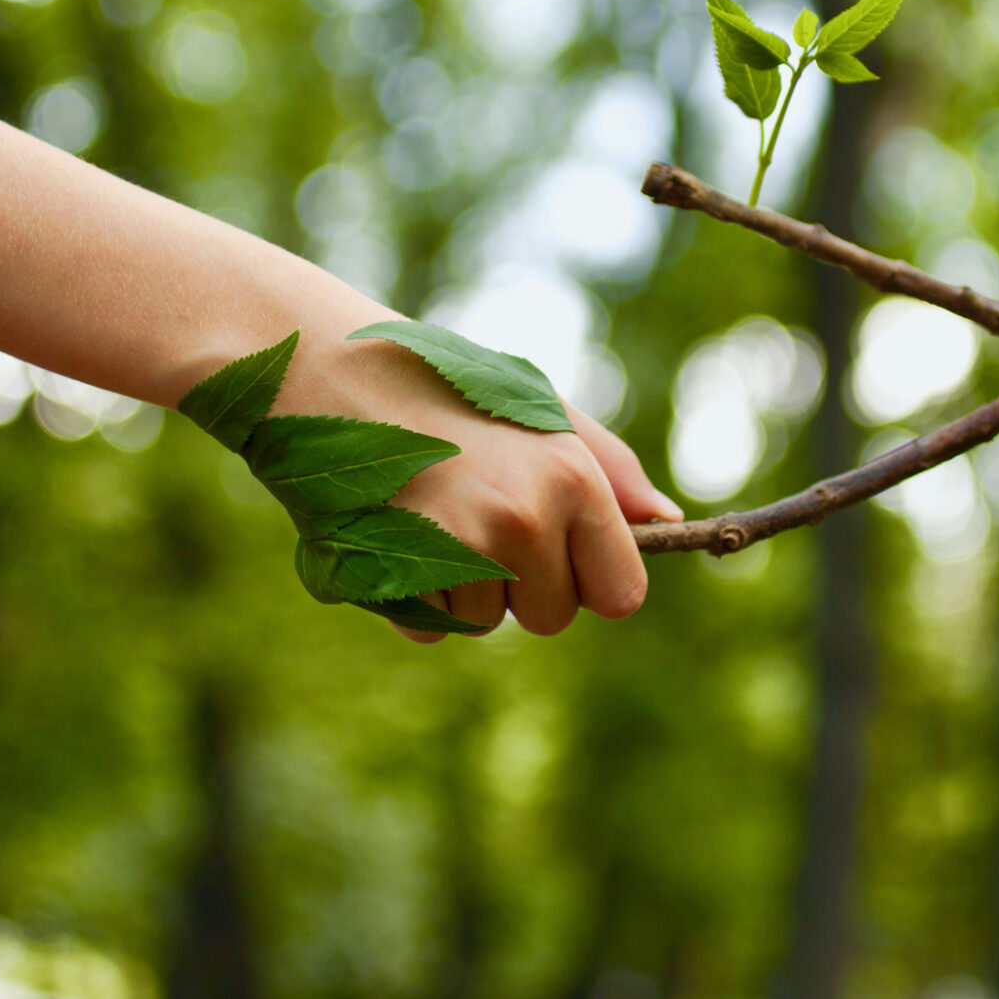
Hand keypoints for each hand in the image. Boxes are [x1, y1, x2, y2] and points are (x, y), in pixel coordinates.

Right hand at [268, 285, 680, 642]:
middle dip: (523, 584)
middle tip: (478, 511)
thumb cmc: (447, 386)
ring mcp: (462, 548)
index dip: (590, 579)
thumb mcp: (538, 408)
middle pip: (553, 617)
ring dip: (463, 585)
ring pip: (488, 623)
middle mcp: (526, 517)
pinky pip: (432, 628)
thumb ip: (608, 467)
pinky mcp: (401, 573)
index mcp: (573, 477)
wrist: (332, 370)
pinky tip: (397, 531)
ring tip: (431, 508)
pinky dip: (415, 597)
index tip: (559, 551)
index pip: (621, 594)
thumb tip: (666, 520)